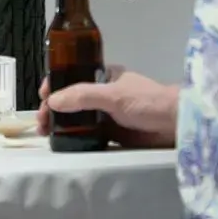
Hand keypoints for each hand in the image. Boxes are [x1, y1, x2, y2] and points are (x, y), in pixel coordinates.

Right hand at [37, 65, 177, 147]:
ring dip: (60, 123)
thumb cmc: (147, 102)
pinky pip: (88, 134)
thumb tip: (52, 101)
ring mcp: (107, 114)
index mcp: (104, 77)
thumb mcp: (113, 95)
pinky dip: (74, 137)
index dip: (54, 84)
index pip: (72, 76)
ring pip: (77, 117)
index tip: (42, 96)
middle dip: (53, 108)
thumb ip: (83, 97)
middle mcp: (103, 94)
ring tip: (46, 133)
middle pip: (70, 99)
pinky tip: (63, 142)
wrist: (176, 125)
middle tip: (41, 122)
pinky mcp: (112, 133)